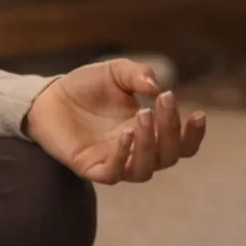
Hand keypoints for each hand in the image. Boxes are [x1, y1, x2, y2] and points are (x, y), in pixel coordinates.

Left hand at [23, 60, 206, 184]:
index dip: (193, 135)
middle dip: (171, 130)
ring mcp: (114, 161)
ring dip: (150, 144)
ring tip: (142, 114)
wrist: (47, 96)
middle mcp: (136, 151)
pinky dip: (123, 156)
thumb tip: (157, 87)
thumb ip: (138, 74)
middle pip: (168, 157)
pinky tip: (124, 133)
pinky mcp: (92, 168)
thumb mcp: (116, 71)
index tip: (198, 114)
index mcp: (148, 131)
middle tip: (164, 100)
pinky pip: (114, 173)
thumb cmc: (85, 86)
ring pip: (145, 170)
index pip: (181, 144)